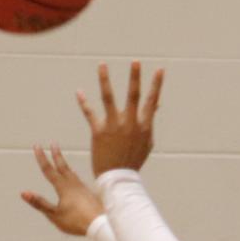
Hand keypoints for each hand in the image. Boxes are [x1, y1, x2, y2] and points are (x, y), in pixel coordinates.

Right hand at [21, 145, 101, 236]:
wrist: (101, 224)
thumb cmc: (76, 221)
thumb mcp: (54, 214)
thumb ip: (39, 203)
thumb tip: (24, 193)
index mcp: (63, 187)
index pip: (49, 170)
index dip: (41, 158)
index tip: (37, 146)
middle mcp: (73, 184)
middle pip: (63, 167)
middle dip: (56, 155)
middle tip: (53, 144)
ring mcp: (83, 188)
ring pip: (72, 173)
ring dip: (65, 165)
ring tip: (62, 160)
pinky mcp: (90, 194)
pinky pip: (79, 181)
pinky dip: (73, 175)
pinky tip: (75, 180)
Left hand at [78, 60, 162, 175]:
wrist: (118, 179)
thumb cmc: (133, 160)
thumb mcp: (146, 141)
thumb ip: (150, 121)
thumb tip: (155, 104)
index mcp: (143, 126)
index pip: (151, 101)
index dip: (156, 85)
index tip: (160, 70)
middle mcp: (130, 123)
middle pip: (133, 96)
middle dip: (135, 77)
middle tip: (135, 61)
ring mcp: (114, 126)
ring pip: (109, 98)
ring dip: (104, 80)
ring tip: (102, 65)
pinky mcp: (99, 132)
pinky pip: (90, 113)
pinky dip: (84, 102)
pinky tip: (79, 92)